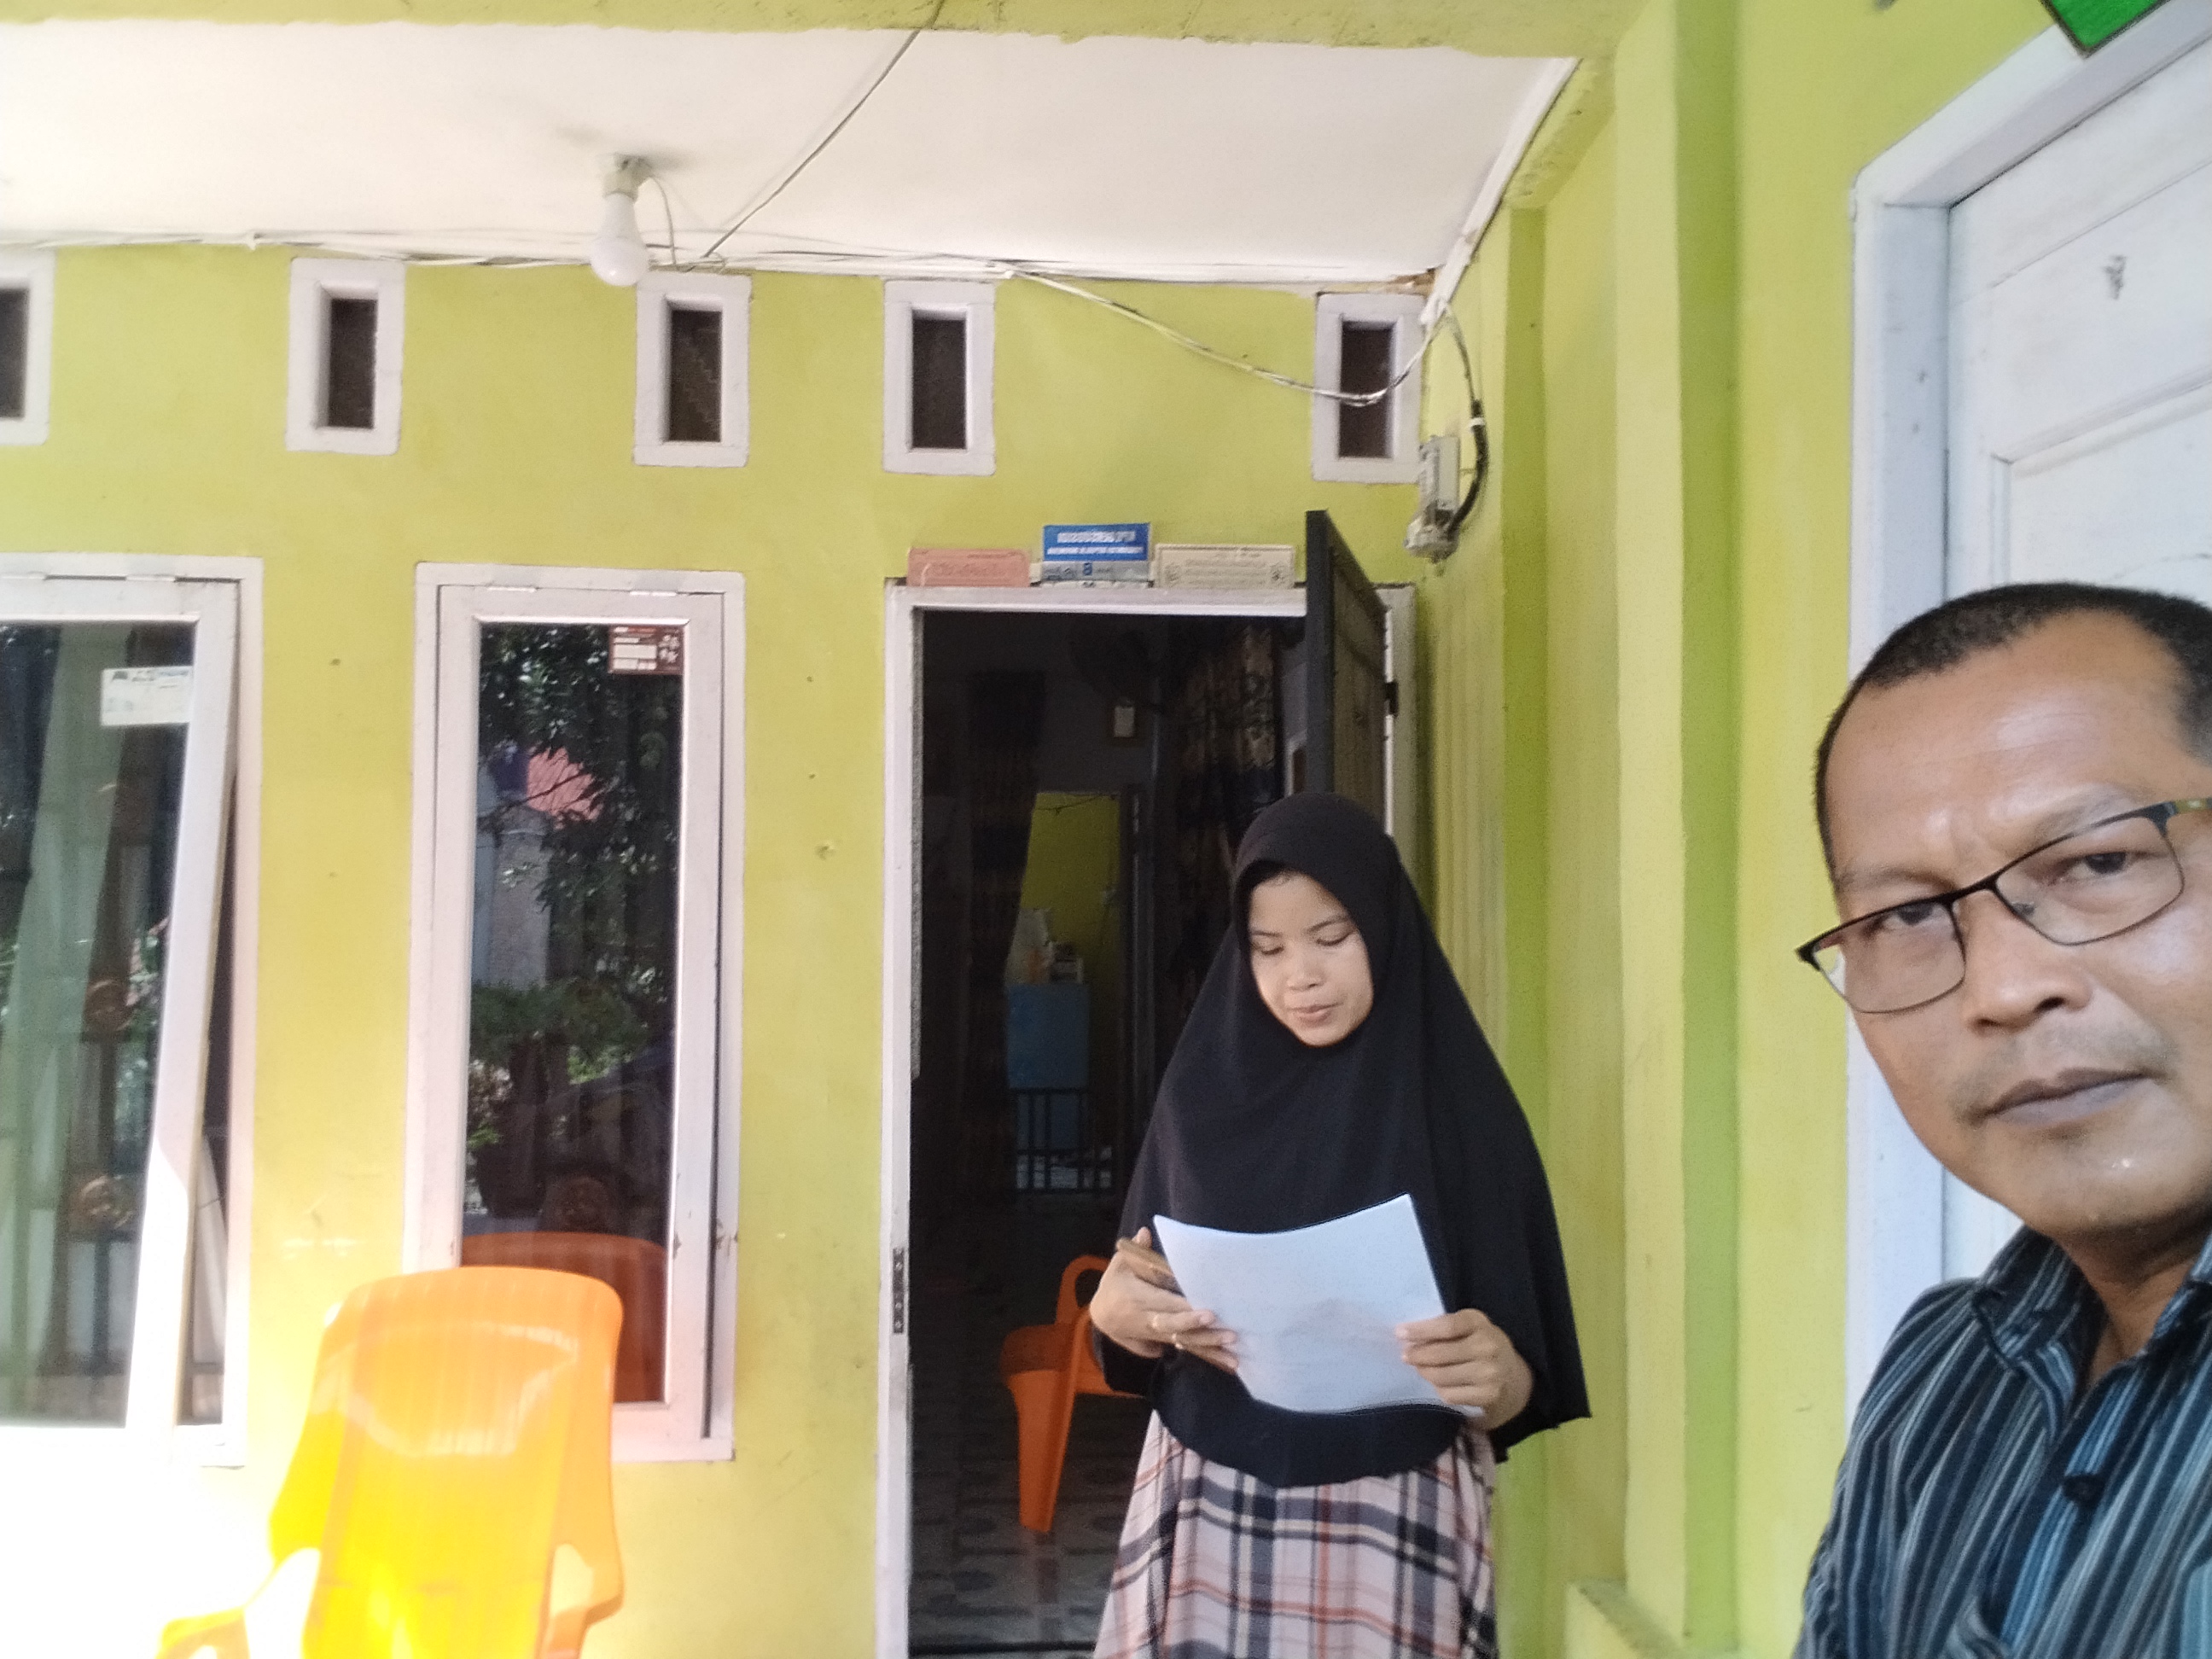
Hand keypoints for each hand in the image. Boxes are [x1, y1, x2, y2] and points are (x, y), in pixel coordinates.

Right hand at [1086, 1228, 1237, 1372]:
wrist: (1101, 1317)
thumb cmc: (1115, 1285)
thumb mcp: (1119, 1265)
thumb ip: (1135, 1250)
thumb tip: (1145, 1232)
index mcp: (1137, 1299)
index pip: (1165, 1305)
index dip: (1186, 1310)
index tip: (1209, 1312)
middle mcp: (1147, 1320)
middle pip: (1176, 1328)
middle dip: (1203, 1331)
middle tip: (1230, 1333)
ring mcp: (1156, 1335)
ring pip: (1184, 1343)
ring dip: (1210, 1348)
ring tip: (1235, 1355)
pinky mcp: (1163, 1343)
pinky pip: (1186, 1348)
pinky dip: (1207, 1354)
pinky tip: (1229, 1361)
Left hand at [1396, 1308, 1530, 1423]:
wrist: (1510, 1372)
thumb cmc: (1479, 1342)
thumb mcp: (1467, 1326)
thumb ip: (1443, 1328)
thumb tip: (1407, 1337)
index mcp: (1479, 1322)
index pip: (1447, 1326)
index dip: (1421, 1331)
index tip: (1400, 1333)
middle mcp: (1488, 1346)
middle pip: (1441, 1354)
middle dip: (1417, 1356)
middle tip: (1406, 1356)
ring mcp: (1490, 1373)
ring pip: (1442, 1377)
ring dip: (1426, 1373)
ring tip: (1422, 1368)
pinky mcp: (1488, 1395)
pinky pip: (1450, 1395)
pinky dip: (1439, 1389)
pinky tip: (1441, 1383)